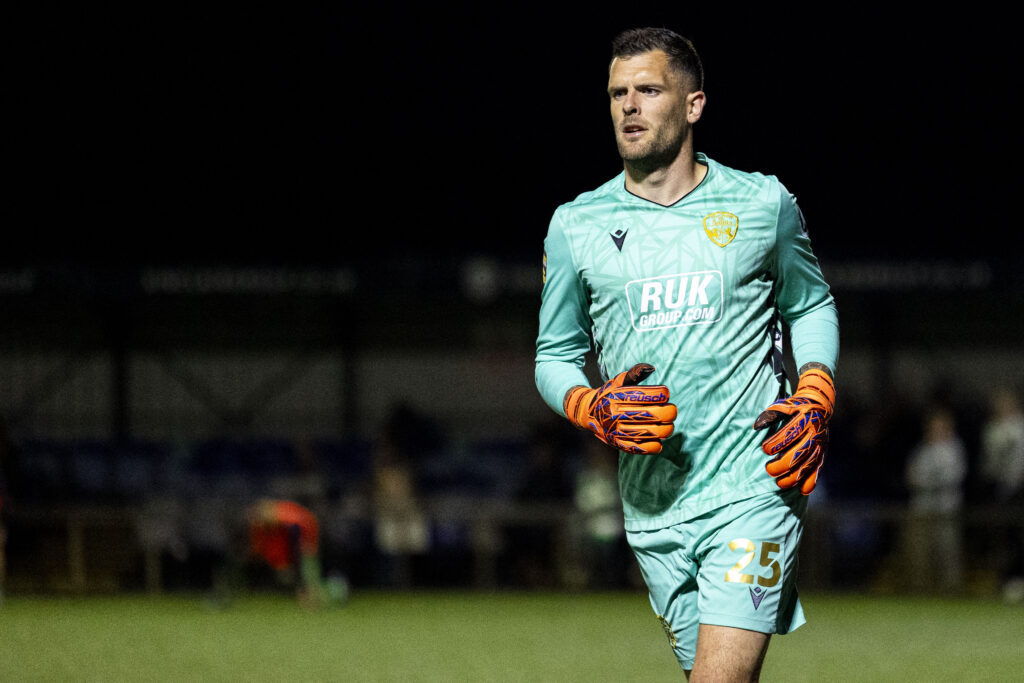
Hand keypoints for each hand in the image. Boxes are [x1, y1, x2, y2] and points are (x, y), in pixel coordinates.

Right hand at [563, 363, 676, 453]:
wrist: (587, 414)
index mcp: (617, 396)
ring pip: (649, 432)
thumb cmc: (608, 395)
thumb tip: (652, 367)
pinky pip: (640, 448)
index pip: (645, 395)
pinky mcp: (618, 443)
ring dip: (666, 430)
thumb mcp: (618, 381)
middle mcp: (615, 413)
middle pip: (651, 414)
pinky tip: (659, 441)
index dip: (661, 394)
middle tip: (673, 411)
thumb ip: (634, 373)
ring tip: (669, 426)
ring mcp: (616, 430)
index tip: (666, 393)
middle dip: (668, 413)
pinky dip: (654, 446)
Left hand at [754, 367, 834, 494]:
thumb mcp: (784, 406)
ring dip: (795, 477)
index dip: (777, 443)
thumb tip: (756, 427)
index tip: (764, 450)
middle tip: (769, 470)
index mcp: (805, 419)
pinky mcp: (823, 454)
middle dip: (784, 464)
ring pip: (809, 465)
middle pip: (801, 453)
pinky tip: (802, 490)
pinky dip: (812, 481)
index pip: (790, 433)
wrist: (820, 406)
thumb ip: (771, 415)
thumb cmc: (796, 407)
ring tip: (779, 484)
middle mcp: (815, 433)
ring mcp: (821, 445)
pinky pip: (819, 470)